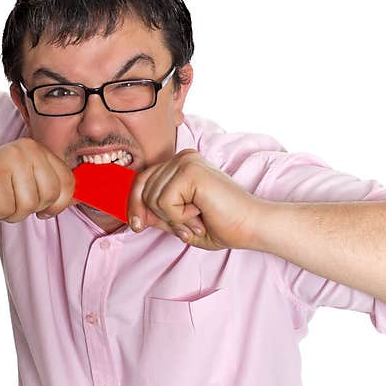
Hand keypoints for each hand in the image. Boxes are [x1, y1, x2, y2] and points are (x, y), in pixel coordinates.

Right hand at [0, 138, 73, 221]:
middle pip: (49, 195)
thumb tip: (80, 200)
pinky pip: (6, 208)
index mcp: (39, 150)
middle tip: (10, 199)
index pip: (68, 183)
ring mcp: (9, 158)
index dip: (57, 204)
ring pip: (28, 204)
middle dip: (30, 208)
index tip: (41, 207)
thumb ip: (53, 189)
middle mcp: (27, 149)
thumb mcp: (29, 186)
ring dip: (10, 211)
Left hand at [127, 149, 260, 250]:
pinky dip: (179, 218)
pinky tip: (200, 215)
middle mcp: (182, 158)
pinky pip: (164, 202)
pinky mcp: (191, 171)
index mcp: (181, 165)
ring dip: (174, 219)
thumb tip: (135, 214)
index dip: (134, 204)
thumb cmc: (223, 225)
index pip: (142, 180)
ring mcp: (186, 162)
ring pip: (152, 198)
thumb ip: (158, 215)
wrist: (251, 226)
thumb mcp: (180, 222)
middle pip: (142, 189)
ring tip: (198, 219)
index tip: (138, 226)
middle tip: (187, 226)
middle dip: (158, 216)